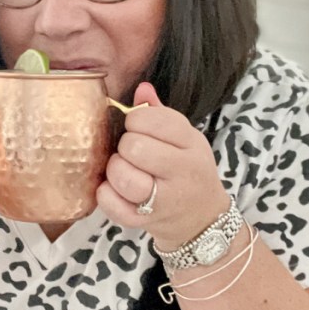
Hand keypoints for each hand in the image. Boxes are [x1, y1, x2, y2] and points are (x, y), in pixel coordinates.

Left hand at [96, 82, 227, 249]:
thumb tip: (141, 88)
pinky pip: (113, 205)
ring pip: (124, 177)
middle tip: (129, 151)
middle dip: (124, 146)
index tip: (135, 127)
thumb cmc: (187, 171)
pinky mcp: (146, 221)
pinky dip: (106, 195)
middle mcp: (183, 171)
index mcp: (191, 144)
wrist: (202, 219)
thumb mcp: (185, 139)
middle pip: (135, 147)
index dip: (135, 120)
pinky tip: (113, 189)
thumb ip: (161, 113)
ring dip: (115, 170)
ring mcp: (165, 200)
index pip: (155, 120)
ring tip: (122, 169)